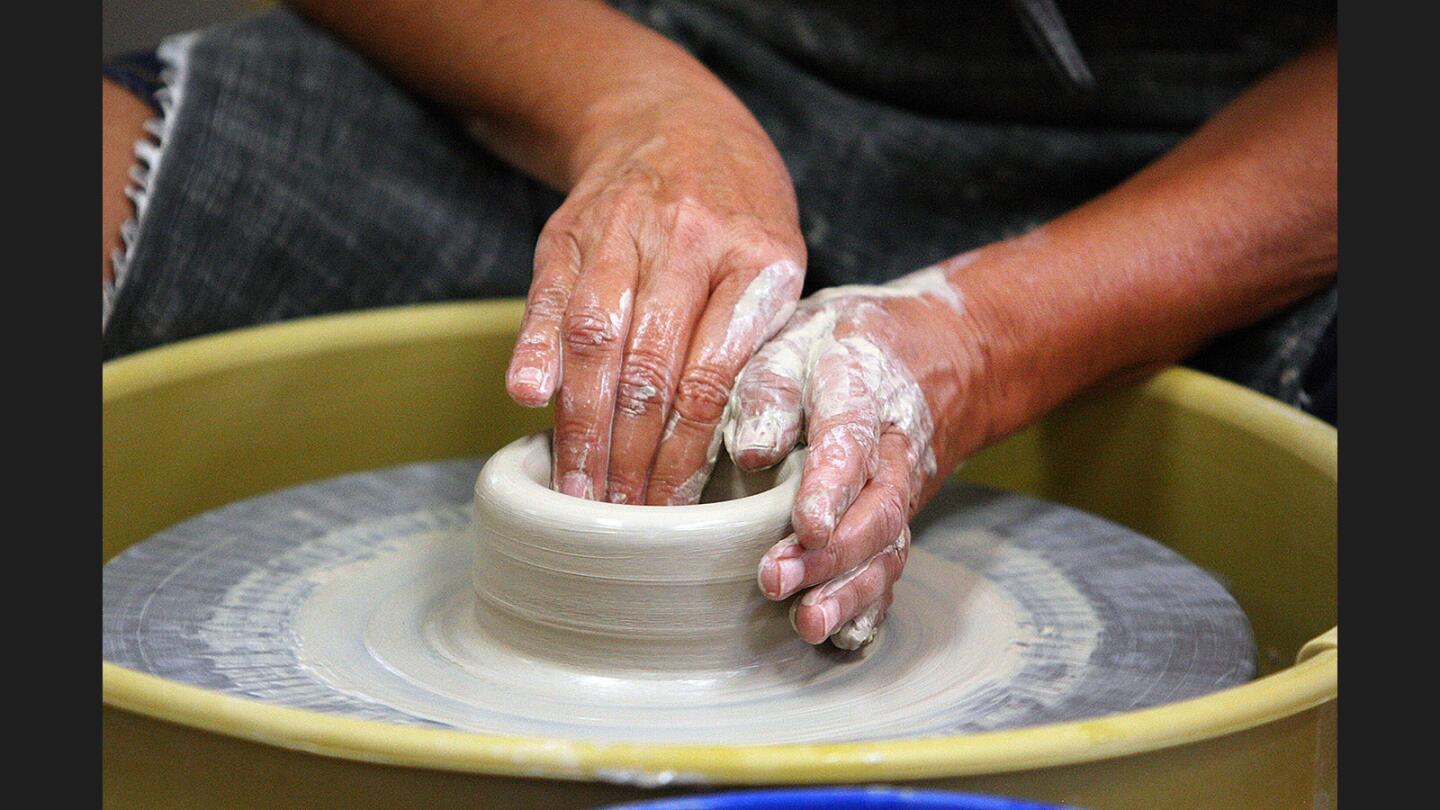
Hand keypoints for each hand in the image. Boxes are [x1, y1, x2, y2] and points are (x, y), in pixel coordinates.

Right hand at [505, 102, 804, 504]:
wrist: (676, 119)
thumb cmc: (740, 214)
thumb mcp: (777, 264)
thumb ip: (754, 343)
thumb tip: (730, 451)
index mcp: (758, 260)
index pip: (713, 377)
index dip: (685, 454)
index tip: (671, 511)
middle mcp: (691, 240)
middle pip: (651, 369)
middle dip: (630, 458)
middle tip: (618, 520)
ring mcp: (626, 230)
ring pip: (598, 339)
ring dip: (581, 425)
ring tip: (577, 491)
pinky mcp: (571, 228)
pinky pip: (549, 296)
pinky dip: (533, 349)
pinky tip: (525, 400)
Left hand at [722, 267, 989, 648]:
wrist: (931, 353)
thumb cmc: (836, 347)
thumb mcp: (795, 339)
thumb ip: (769, 388)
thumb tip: (751, 448)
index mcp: (863, 393)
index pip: (851, 442)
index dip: (832, 487)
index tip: (806, 525)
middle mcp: (895, 451)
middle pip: (876, 510)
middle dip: (830, 555)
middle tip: (774, 581)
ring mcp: (904, 492)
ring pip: (888, 549)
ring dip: (850, 592)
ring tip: (807, 623)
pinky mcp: (897, 523)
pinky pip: (892, 569)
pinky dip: (872, 608)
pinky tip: (842, 639)